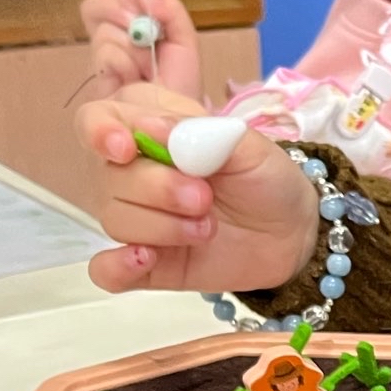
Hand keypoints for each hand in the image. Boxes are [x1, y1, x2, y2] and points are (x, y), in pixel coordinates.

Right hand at [76, 85, 321, 294]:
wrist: (293, 233)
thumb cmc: (266, 178)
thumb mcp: (248, 145)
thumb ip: (200, 132)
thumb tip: (150, 128)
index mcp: (151, 128)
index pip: (97, 119)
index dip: (100, 131)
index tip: (126, 148)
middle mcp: (133, 173)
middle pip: (109, 176)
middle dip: (156, 188)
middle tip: (204, 199)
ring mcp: (137, 220)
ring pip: (114, 220)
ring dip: (161, 226)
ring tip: (207, 228)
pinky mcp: (147, 265)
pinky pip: (107, 271)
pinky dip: (116, 267)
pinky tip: (145, 260)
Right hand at [80, 0, 202, 99]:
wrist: (179, 119)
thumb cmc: (182, 82)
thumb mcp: (185, 42)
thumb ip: (172, 13)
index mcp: (130, 28)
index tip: (140, 10)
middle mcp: (110, 41)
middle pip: (92, 8)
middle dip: (121, 15)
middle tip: (144, 37)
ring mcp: (101, 62)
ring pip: (104, 33)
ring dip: (133, 50)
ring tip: (148, 71)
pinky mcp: (95, 83)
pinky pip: (106, 55)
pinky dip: (125, 64)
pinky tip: (134, 80)